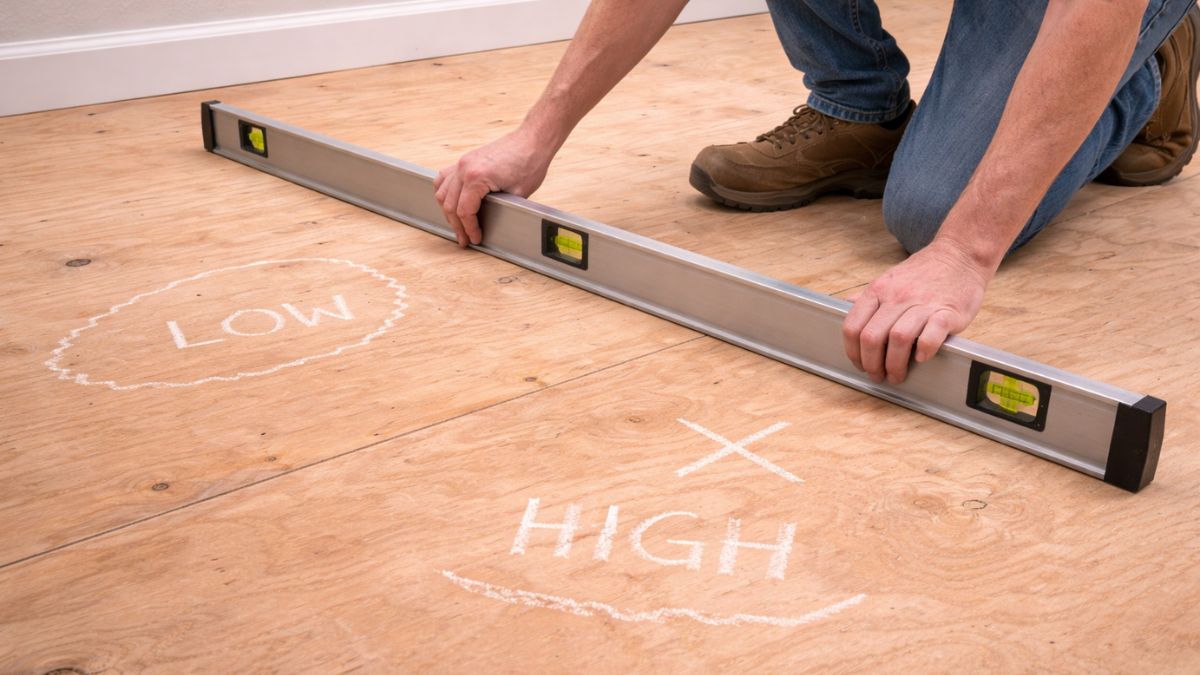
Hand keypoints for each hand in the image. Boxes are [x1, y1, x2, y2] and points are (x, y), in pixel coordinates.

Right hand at [434, 129, 553, 246]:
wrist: (532, 140)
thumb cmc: (529, 163)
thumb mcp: (517, 194)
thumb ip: (499, 209)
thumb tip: (490, 224)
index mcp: (476, 177)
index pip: (464, 211)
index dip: (469, 229)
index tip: (474, 239)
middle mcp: (464, 168)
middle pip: (449, 204)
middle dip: (456, 225)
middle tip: (464, 239)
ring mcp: (462, 162)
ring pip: (442, 191)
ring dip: (448, 210)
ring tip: (457, 225)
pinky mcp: (465, 159)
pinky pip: (445, 177)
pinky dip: (445, 192)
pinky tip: (451, 202)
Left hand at [842, 239, 994, 384]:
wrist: (960, 255)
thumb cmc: (925, 271)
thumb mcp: (890, 278)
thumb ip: (870, 296)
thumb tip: (847, 305)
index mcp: (879, 290)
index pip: (852, 326)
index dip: (852, 352)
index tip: (859, 364)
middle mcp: (897, 296)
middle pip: (872, 337)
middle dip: (871, 364)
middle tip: (878, 375)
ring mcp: (923, 304)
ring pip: (898, 339)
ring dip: (895, 364)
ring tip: (897, 375)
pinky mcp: (947, 312)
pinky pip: (931, 336)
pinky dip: (923, 351)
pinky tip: (921, 358)